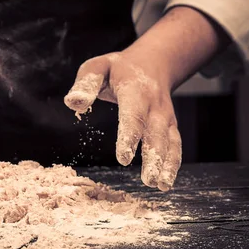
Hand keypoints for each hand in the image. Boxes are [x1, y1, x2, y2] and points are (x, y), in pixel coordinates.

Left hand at [64, 52, 180, 190]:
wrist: (153, 62)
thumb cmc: (118, 68)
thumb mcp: (98, 67)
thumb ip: (86, 83)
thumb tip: (73, 102)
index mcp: (135, 90)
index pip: (133, 115)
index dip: (129, 136)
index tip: (124, 158)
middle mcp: (155, 105)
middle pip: (155, 133)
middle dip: (153, 157)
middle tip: (149, 180)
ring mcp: (165, 116)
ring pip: (169, 141)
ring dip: (167, 164)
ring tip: (160, 186)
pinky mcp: (170, 126)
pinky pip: (175, 145)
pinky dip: (173, 164)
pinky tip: (166, 182)